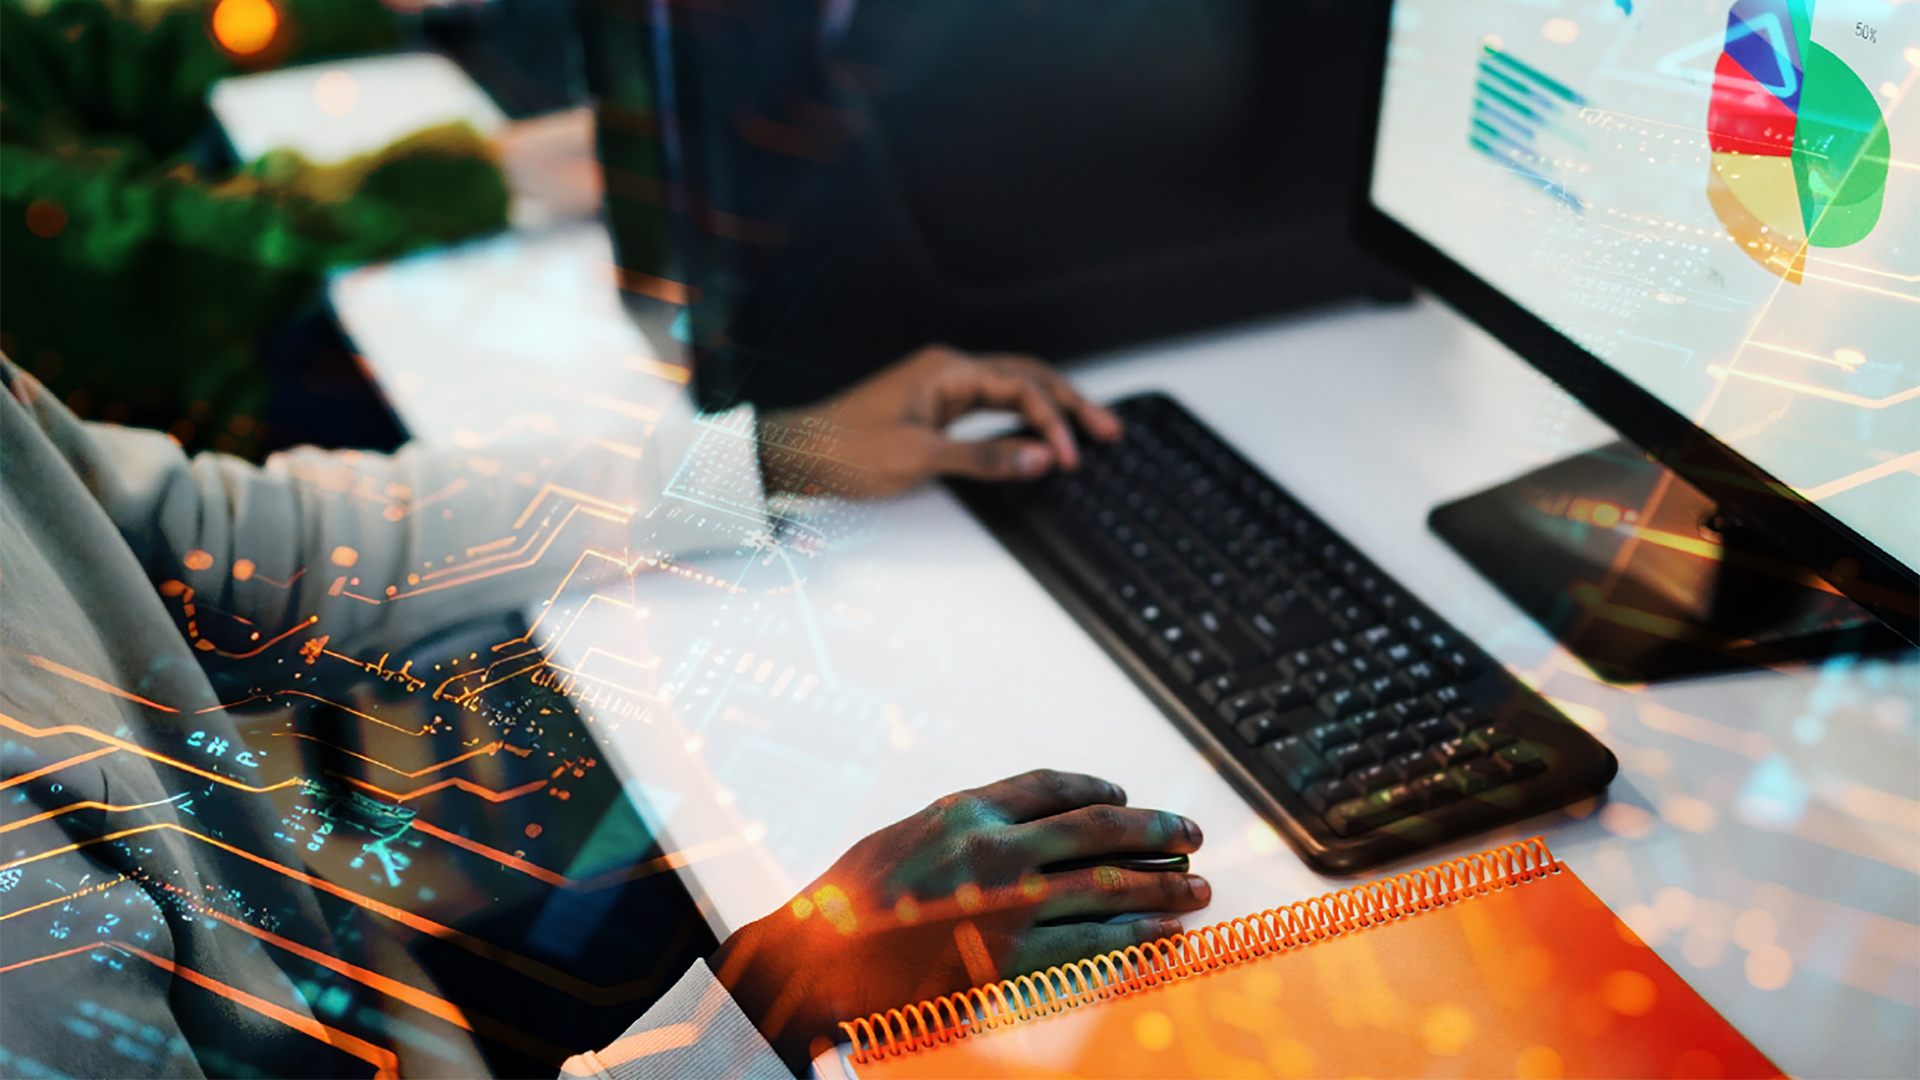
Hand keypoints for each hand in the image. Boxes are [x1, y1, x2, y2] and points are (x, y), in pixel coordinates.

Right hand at [709, 770, 1207, 1071]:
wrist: (810, 966)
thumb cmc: (843, 909)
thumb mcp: (899, 841)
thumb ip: (958, 832)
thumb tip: (1010, 832)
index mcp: (963, 812)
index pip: (1051, 786)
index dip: (1097, 788)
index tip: (1124, 794)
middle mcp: (995, 850)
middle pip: (1099, 829)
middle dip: (1154, 830)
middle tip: (1188, 835)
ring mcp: (1009, 906)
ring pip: (1110, 886)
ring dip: (1162, 887)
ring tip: (1196, 889)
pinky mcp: (1014, 961)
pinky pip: (1093, 947)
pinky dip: (1136, 940)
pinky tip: (1162, 938)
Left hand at [756, 345, 1123, 499]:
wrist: (797, 454)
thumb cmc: (845, 450)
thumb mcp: (918, 459)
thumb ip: (983, 459)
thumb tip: (1039, 457)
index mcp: (948, 370)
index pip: (1020, 386)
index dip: (1052, 421)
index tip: (1069, 457)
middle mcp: (949, 371)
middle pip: (1026, 377)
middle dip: (1069, 403)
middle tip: (1109, 430)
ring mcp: (943, 388)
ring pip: (1013, 389)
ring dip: (1050, 408)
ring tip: (1089, 429)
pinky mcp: (936, 409)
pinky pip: (993, 406)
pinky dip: (1023, 418)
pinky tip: (1040, 434)